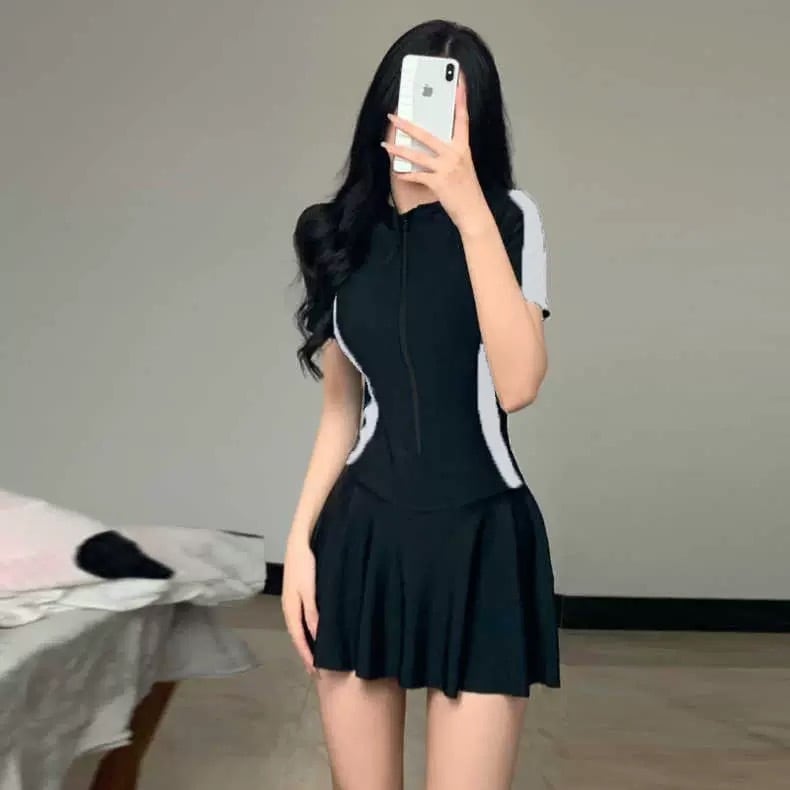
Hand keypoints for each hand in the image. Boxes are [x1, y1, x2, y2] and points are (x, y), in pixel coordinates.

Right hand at [281, 534, 318, 674]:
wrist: (299, 542)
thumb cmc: (305, 565)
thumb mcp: (310, 590)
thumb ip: (313, 612)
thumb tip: (316, 635)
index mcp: (291, 609)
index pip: (299, 638)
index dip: (306, 655)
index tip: (315, 672)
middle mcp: (289, 607)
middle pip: (297, 635)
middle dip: (305, 652)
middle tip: (316, 670)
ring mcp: (292, 600)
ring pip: (299, 627)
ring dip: (306, 642)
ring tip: (315, 655)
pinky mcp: (297, 593)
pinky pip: (302, 618)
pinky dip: (307, 629)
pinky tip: (314, 631)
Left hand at [381, 79, 491, 233]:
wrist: (473, 211)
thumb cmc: (467, 189)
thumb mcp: (463, 165)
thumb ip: (450, 152)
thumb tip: (430, 142)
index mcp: (463, 147)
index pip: (462, 117)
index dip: (460, 97)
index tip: (457, 79)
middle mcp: (455, 154)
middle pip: (427, 134)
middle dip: (407, 125)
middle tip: (394, 115)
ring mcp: (446, 168)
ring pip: (417, 155)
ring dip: (398, 150)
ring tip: (385, 144)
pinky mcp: (438, 182)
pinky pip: (417, 176)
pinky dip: (405, 174)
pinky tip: (397, 172)